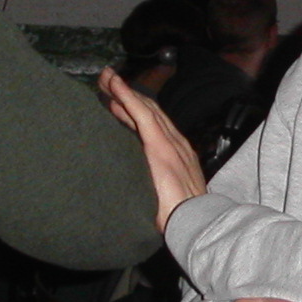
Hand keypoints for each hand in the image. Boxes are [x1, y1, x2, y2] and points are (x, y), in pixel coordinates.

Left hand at [96, 66, 207, 228]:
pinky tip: (114, 85)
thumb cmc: (180, 217)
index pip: (152, 123)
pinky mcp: (161, 146)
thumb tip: (138, 184)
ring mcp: (170, 142)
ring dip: (122, 91)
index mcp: (175, 153)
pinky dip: (127, 97)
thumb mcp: (164, 195)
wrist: (196, 222)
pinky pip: (142, 115)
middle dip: (125, 94)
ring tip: (105, 78)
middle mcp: (175, 142)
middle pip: (147, 110)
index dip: (132, 107)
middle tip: (105, 80)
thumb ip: (154, 183)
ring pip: (143, 107)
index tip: (114, 99)